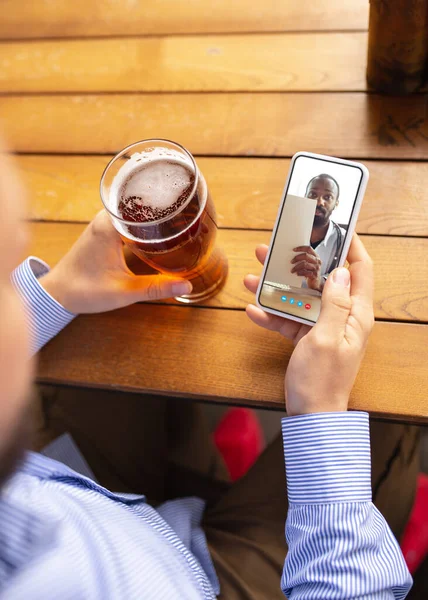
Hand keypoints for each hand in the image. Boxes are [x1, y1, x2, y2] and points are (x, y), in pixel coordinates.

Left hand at [40, 210, 191, 313]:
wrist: (57, 294)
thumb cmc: (84, 291)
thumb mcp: (124, 291)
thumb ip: (156, 287)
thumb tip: (186, 286)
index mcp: (109, 226)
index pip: (142, 201)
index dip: (166, 201)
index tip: (187, 205)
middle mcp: (105, 218)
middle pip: (140, 202)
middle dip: (164, 206)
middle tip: (190, 212)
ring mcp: (103, 223)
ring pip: (133, 210)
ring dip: (153, 214)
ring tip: (179, 219)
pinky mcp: (102, 231)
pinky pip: (127, 218)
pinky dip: (143, 222)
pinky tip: (158, 230)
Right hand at [244, 235, 373, 415]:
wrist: (311, 415)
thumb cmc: (322, 380)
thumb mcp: (327, 339)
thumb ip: (334, 304)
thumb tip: (339, 271)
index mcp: (356, 314)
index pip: (360, 270)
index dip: (351, 246)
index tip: (335, 227)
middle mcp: (342, 317)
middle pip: (322, 280)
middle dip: (299, 263)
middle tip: (275, 247)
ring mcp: (323, 327)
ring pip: (300, 297)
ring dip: (277, 287)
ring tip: (253, 275)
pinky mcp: (306, 339)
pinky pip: (288, 320)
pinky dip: (271, 315)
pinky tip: (252, 309)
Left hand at [291, 245, 322, 291]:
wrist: (316, 283)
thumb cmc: (310, 271)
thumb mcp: (309, 263)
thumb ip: (305, 259)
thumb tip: (292, 255)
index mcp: (316, 256)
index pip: (309, 249)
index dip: (301, 248)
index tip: (293, 249)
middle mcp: (317, 261)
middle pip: (306, 255)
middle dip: (297, 258)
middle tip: (291, 261)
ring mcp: (317, 268)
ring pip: (304, 264)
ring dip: (296, 267)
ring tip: (292, 270)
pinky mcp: (315, 275)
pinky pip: (305, 272)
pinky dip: (300, 273)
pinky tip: (297, 273)